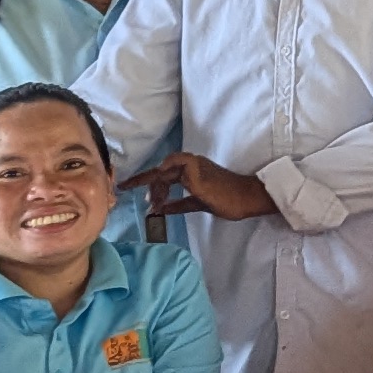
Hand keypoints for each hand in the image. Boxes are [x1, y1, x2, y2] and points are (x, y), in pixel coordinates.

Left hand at [142, 151, 276, 224]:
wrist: (246, 198)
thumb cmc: (228, 200)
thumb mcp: (198, 203)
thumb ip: (179, 204)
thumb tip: (160, 209)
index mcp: (192, 170)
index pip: (164, 172)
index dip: (144, 179)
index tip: (126, 185)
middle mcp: (191, 163)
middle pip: (161, 171)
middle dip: (145, 182)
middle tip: (141, 198)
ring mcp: (193, 166)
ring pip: (164, 171)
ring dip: (156, 188)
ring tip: (156, 203)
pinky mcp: (195, 172)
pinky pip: (172, 171)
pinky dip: (163, 179)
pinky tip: (161, 195)